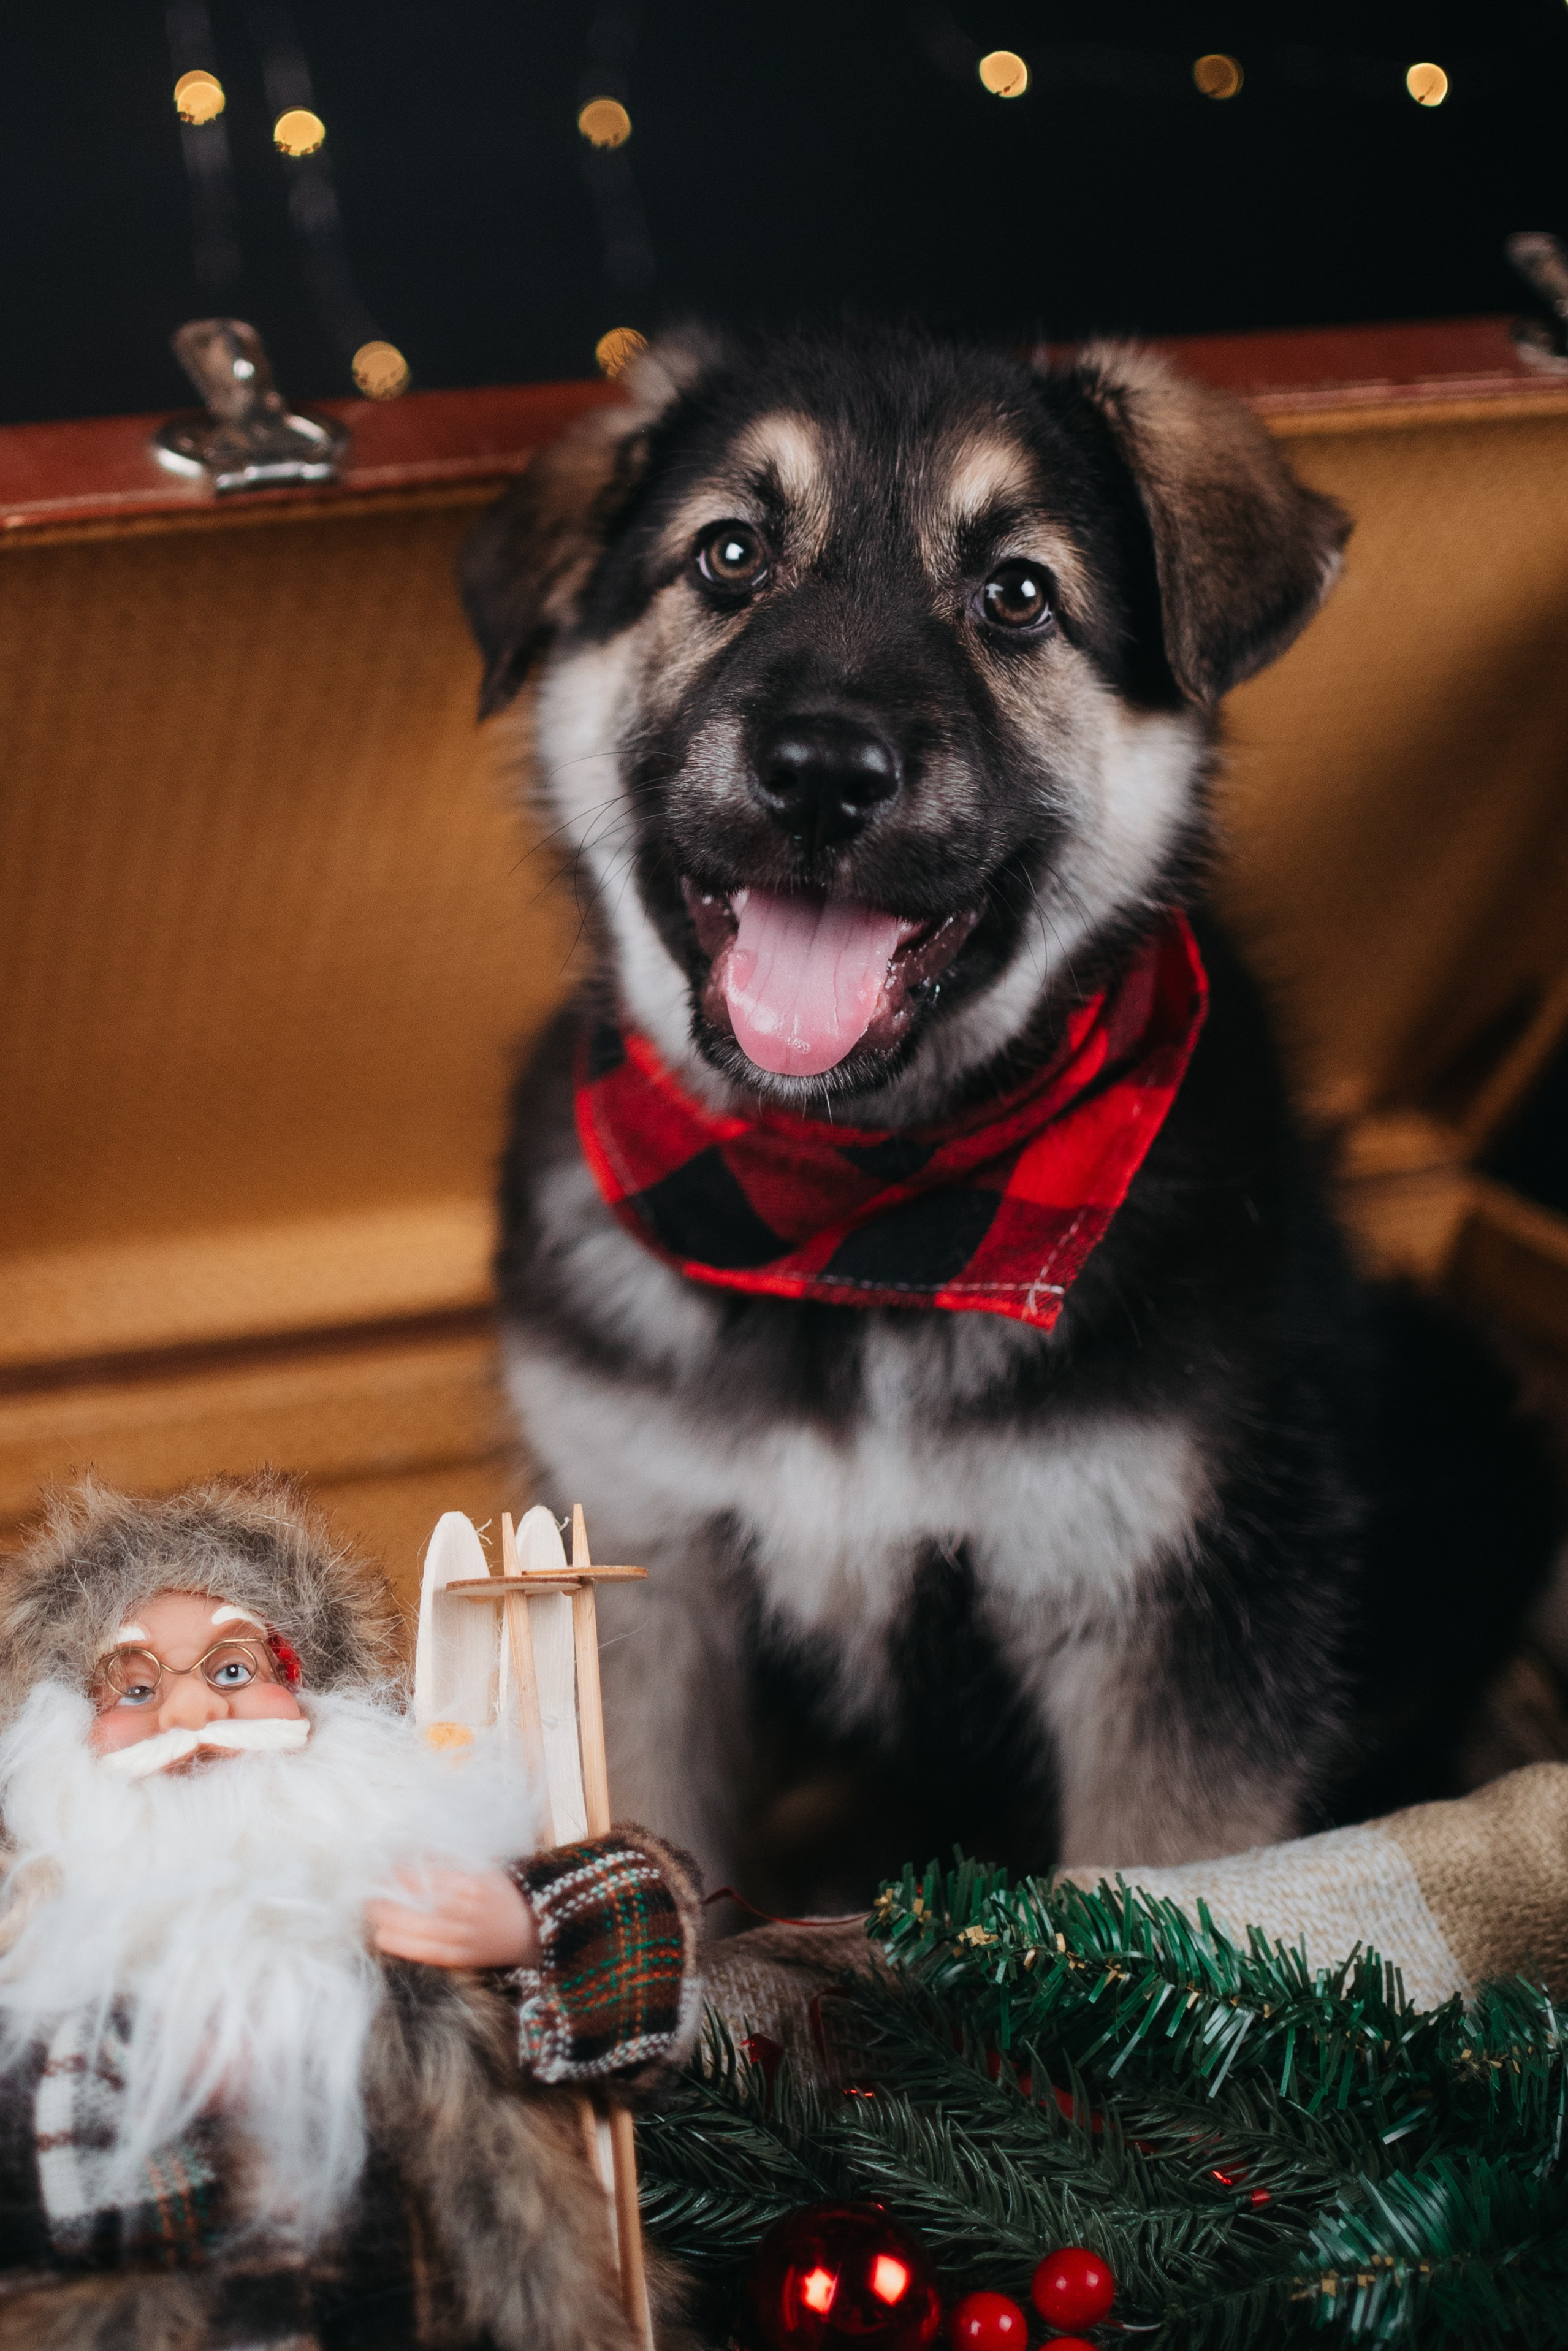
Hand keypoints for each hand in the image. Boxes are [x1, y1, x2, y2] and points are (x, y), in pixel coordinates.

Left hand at [366, 1864, 538, 1969]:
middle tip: (369, 1889)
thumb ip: (449, 1862)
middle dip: (387, 1898)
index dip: (400, 1873)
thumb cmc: (501, 1893)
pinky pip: (424, 1952)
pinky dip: (401, 1944)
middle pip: (416, 1905)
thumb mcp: (482, 1868)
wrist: (530, 1928)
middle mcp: (465, 1912)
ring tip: (371, 1910)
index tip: (384, 1866)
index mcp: (471, 1884)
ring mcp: (462, 1938)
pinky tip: (383, 1935)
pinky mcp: (459, 1957)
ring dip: (388, 1920)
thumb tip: (412, 1854)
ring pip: (416, 1930)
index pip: (426, 1877)